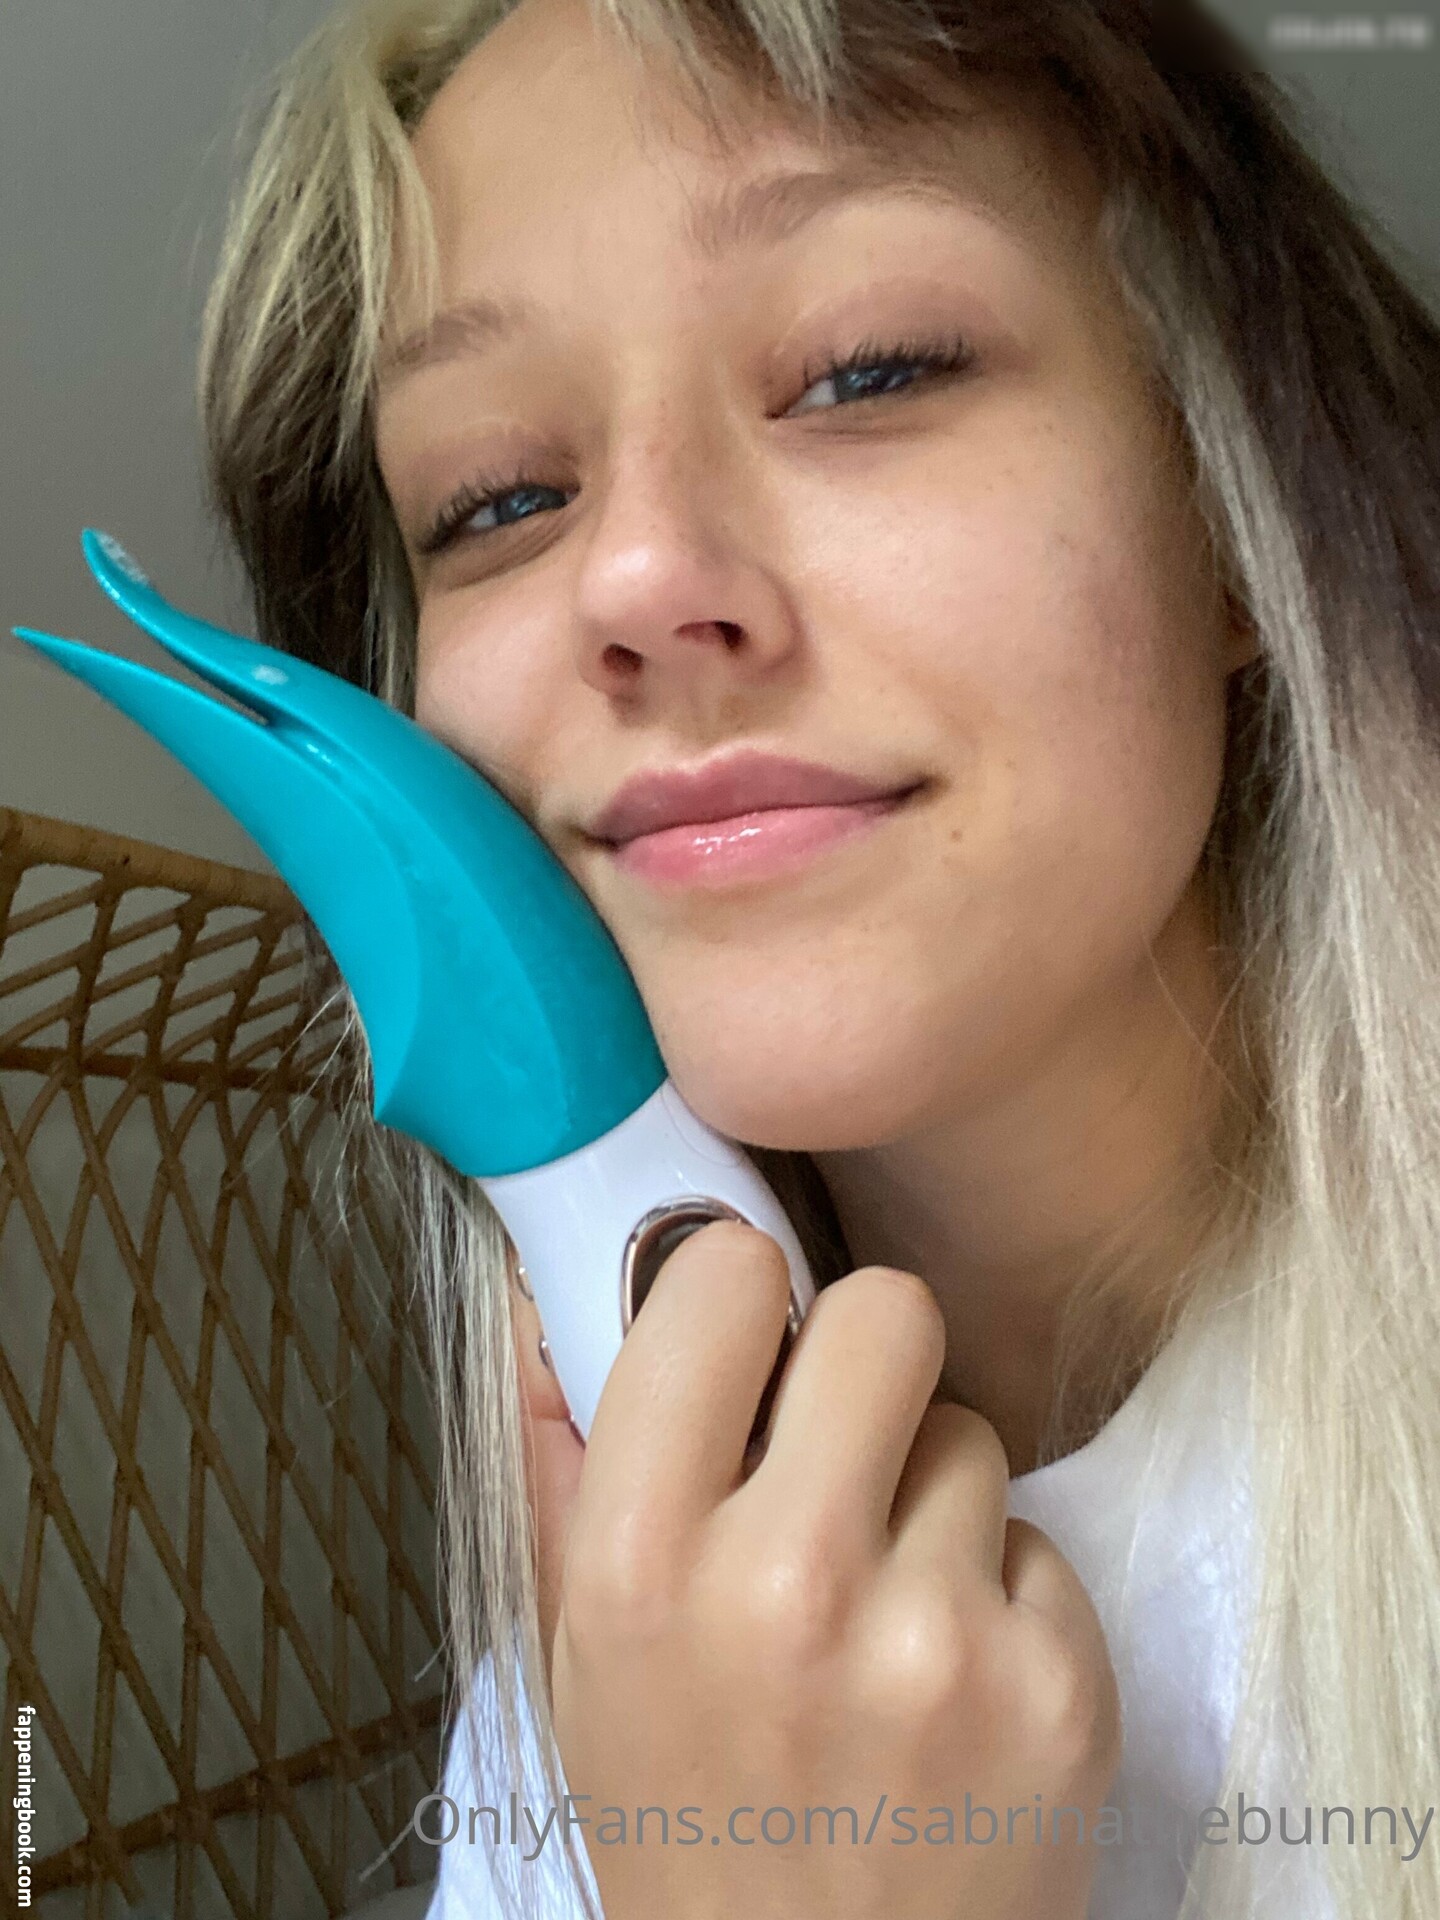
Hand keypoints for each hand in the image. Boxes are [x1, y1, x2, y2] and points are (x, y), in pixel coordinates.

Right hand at [516, 1221, 1121, 1919]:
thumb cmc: (680, 1817)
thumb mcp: (572, 1651)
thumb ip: (562, 1451)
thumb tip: (558, 1267)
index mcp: (639, 1560)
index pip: (724, 1278)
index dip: (738, 1295)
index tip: (744, 1341)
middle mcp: (788, 1584)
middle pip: (886, 1311)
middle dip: (862, 1360)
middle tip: (838, 1441)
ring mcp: (936, 1640)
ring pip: (970, 1428)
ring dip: (929, 1494)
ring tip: (884, 1606)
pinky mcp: (1057, 1689)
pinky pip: (1036, 1540)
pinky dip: (1000, 1595)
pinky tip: (951, 1685)